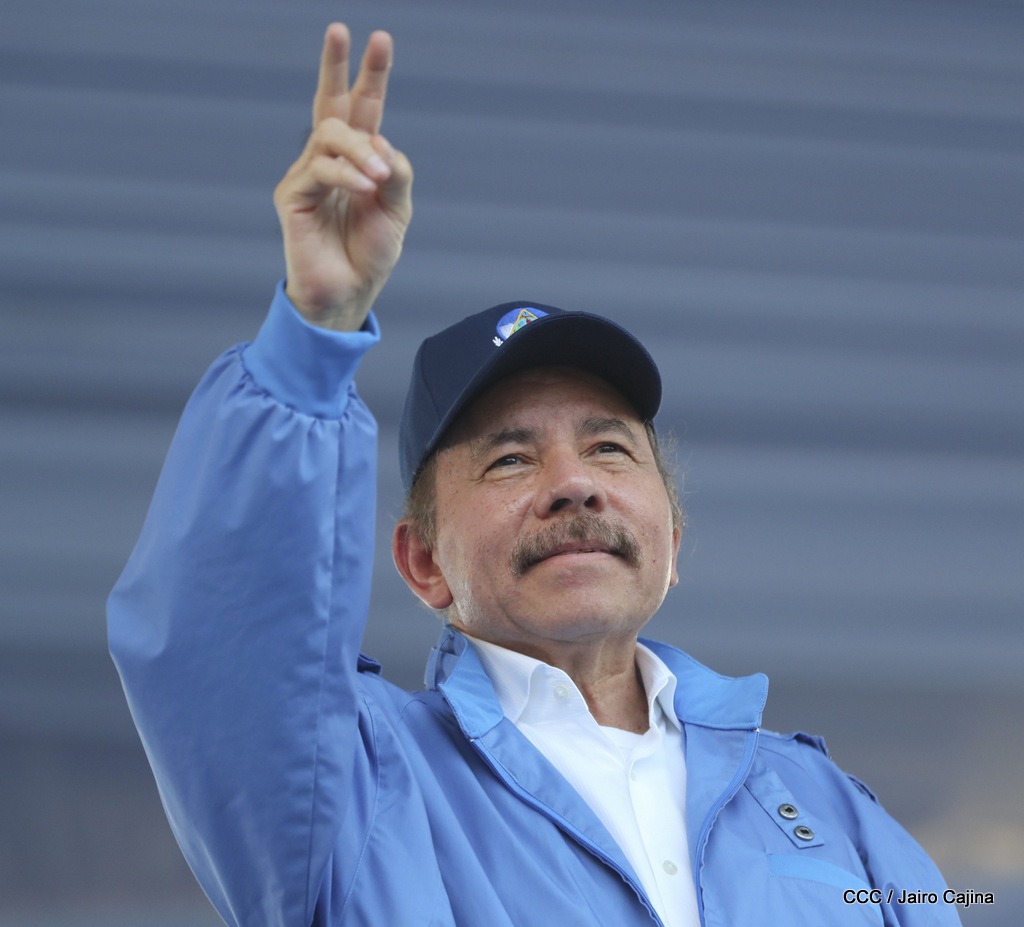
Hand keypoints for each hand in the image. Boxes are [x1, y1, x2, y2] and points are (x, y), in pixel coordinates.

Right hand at [274, 24, 412, 330]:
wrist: (349, 293)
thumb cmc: (370, 253)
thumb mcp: (397, 210)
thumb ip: (396, 172)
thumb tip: (380, 142)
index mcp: (359, 160)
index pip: (363, 110)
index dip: (370, 75)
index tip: (378, 38)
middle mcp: (330, 160)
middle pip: (330, 102)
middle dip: (337, 66)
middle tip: (342, 30)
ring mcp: (308, 174)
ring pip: (330, 134)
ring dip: (361, 151)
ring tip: (378, 181)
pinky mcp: (293, 195)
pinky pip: (320, 168)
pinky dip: (346, 175)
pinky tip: (363, 189)